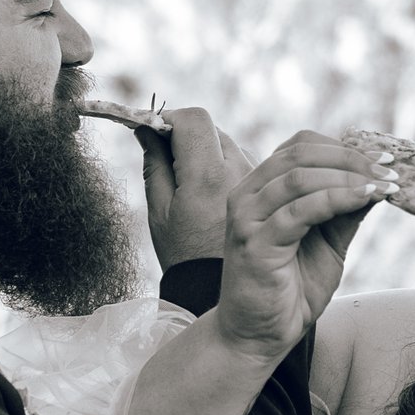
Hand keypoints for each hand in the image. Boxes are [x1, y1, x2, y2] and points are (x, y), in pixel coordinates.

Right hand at [141, 105, 253, 269]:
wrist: (236, 296)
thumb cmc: (188, 259)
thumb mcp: (161, 214)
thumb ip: (155, 166)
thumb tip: (146, 129)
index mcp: (207, 177)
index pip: (194, 120)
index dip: (169, 118)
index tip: (154, 130)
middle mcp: (238, 172)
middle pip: (212, 130)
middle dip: (188, 136)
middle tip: (169, 156)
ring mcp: (257, 181)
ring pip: (228, 146)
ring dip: (208, 152)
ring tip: (192, 181)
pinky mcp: (268, 192)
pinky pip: (243, 165)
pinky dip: (225, 168)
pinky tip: (213, 192)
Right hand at [215, 131, 391, 360]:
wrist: (259, 337)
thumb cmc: (291, 290)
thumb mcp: (328, 241)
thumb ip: (346, 209)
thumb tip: (380, 178)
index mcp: (260, 188)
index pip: (301, 146)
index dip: (344, 147)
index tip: (384, 159)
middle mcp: (246, 196)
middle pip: (300, 154)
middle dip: (352, 159)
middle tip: (390, 171)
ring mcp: (246, 219)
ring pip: (300, 177)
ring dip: (350, 177)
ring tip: (384, 186)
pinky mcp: (254, 244)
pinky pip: (300, 211)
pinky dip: (337, 199)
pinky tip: (364, 199)